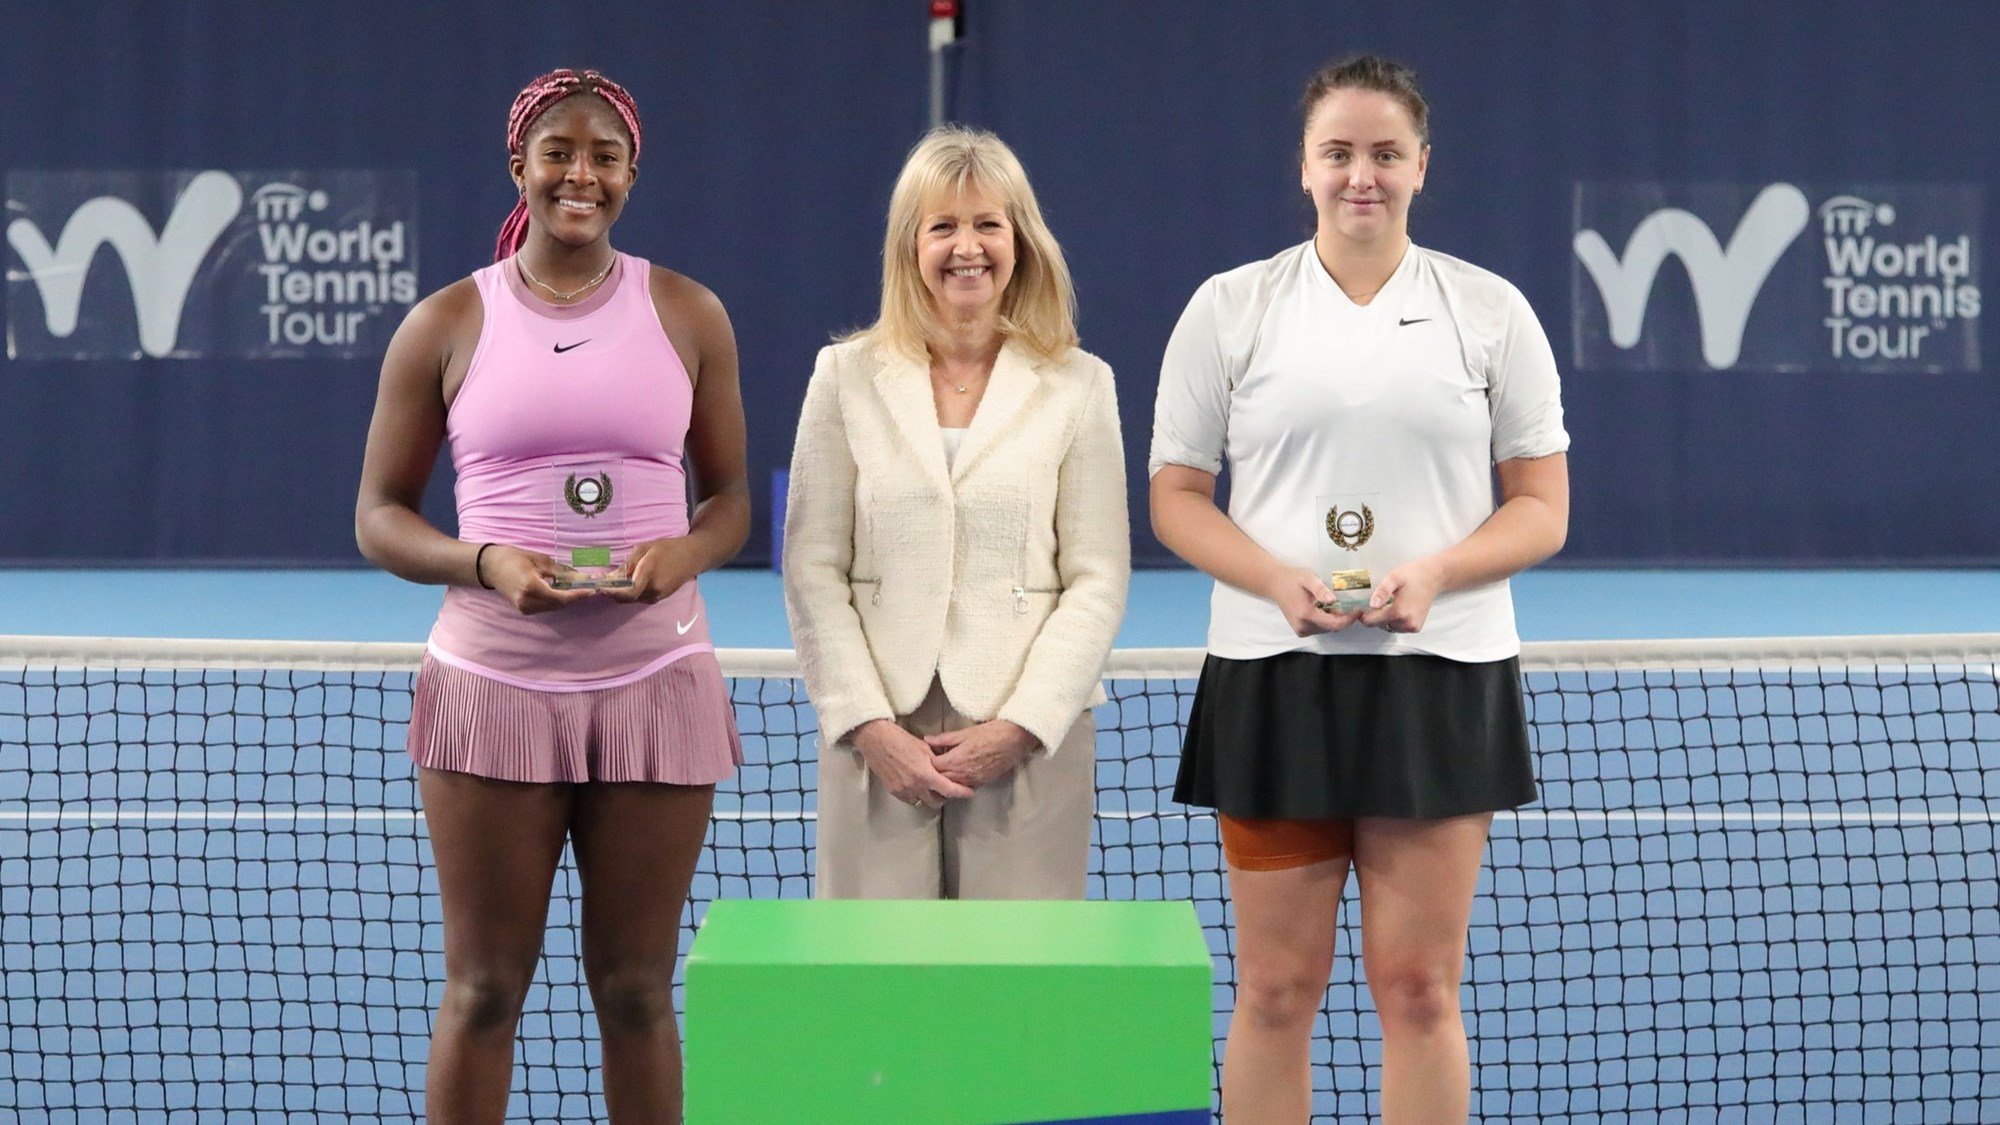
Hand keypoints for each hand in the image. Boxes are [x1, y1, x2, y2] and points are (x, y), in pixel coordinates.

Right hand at [484, 546, 599, 615]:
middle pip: (558, 604)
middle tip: (587, 588)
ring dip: (565, 599)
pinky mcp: (523, 610)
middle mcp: (527, 602)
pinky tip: (561, 591)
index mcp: (531, 587)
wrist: (491, 567)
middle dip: (574, 597)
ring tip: (577, 589)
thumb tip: (580, 577)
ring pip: (553, 607)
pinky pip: (545, 607)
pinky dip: (555, 601)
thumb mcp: (540, 560)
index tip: (591, 591)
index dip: (578, 595)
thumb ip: (560, 572)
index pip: (560, 597)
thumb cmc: (514, 558)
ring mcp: (524, 608)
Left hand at [600, 536, 697, 603]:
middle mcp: (654, 587)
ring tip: (616, 582)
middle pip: (628, 597)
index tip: (600, 589)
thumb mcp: (645, 548)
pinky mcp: (661, 598)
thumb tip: (612, 577)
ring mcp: (659, 594)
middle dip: (614, 593)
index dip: (613, 593)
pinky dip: (633, 593)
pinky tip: (631, 583)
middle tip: (602, 584)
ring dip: (623, 593)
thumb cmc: (667, 548)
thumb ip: (629, 564)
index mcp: (649, 572)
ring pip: (634, 599)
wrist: (691, 557)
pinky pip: (641, 598)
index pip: (629, 592)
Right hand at [851, 720, 975, 807]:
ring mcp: (903, 791)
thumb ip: (937, 761)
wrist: (876, 740)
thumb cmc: (900, 739)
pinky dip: (915, 794)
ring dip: (928, 796)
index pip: (949, 790)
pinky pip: (909, 799)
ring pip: (922, 802)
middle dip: (944, 797)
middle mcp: (915, 786)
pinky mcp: (893, 791)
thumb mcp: (924, 748)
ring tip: (929, 785)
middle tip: (946, 788)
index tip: (969, 793)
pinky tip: (915, 783)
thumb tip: (947, 767)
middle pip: (936, 802)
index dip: (962, 793)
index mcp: (925, 774)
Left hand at [927, 720, 1037, 789]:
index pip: (933, 767)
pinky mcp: (983, 782)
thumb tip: (927, 740)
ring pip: (953, 785)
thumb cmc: (991, 733)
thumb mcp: (965, 733)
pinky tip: (959, 773)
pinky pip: (966, 786)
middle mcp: (963, 774)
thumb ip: (944, 739)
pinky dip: (959, 782)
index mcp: (955, 760)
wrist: (1014, 740)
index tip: (927, 755)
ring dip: (947, 780)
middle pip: (941, 779)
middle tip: (932, 764)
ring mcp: (973, 781)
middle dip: (935, 773)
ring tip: (944, 770)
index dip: (928, 761)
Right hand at [1267, 566, 1362, 637]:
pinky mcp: (1301, 631)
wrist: (1275, 584)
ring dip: (1335, 619)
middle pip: (1332, 627)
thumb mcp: (1308, 578)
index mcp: (1306, 614)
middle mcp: (1303, 626)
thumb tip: (1334, 600)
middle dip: (1343, 617)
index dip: (1349, 618)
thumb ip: (1320, 589)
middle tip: (1351, 604)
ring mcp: (1301, 630)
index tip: (1359, 609)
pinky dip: (1326, 620)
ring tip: (1338, 604)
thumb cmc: (1293, 578)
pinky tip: (1325, 609)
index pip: (1334, 623)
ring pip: (1327, 629)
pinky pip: (1320, 628)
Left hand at [1360, 559, 1440, 633]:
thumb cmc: (1413, 575)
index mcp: (1399, 612)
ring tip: (1388, 604)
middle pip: (1380, 625)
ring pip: (1388, 627)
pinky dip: (1394, 621)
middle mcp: (1407, 623)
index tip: (1359, 608)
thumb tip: (1372, 605)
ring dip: (1384, 619)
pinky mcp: (1416, 627)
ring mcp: (1412, 627)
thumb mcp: (1393, 578)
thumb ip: (1382, 591)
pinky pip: (1398, 628)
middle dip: (1375, 615)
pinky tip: (1397, 608)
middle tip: (1377, 602)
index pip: (1372, 621)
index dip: (1363, 615)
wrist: (1433, 577)